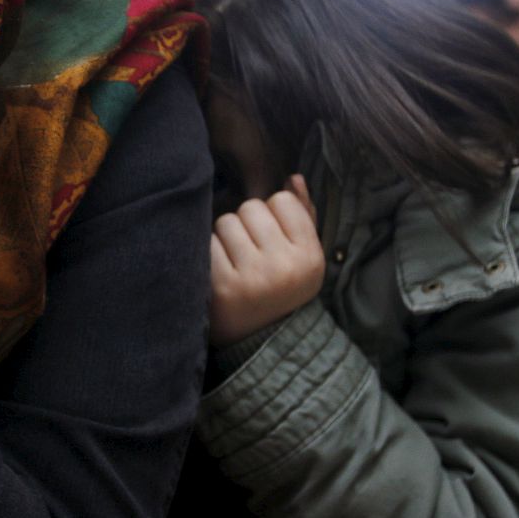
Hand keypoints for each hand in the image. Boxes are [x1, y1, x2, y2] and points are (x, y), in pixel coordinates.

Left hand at [209, 175, 324, 347]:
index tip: (271, 236)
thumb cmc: (282, 288)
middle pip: (251, 208)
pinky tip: (220, 270)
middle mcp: (284, 266)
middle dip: (247, 223)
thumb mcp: (303, 256)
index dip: (272, 213)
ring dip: (225, 236)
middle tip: (249, 249)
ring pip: (226, 222)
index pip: (282, 200)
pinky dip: (209, 251)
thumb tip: (292, 177)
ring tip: (234, 259)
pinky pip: (207, 243)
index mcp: (310, 256)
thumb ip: (302, 215)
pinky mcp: (222, 286)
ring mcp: (252, 277)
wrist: (260, 340)